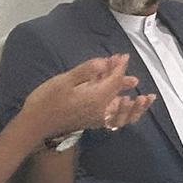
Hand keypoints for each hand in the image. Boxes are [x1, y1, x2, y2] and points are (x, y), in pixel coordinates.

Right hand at [21, 56, 150, 140]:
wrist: (35, 126)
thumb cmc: (46, 101)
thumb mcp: (64, 81)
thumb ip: (87, 70)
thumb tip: (105, 62)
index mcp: (97, 97)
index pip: (115, 79)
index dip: (119, 66)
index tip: (122, 56)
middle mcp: (102, 109)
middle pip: (120, 93)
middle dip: (125, 79)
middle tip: (128, 68)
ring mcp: (99, 119)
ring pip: (124, 112)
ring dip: (136, 105)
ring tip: (147, 99)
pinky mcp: (94, 123)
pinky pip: (117, 120)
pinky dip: (127, 115)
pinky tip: (127, 110)